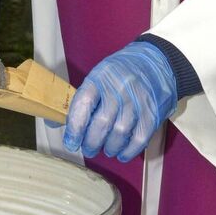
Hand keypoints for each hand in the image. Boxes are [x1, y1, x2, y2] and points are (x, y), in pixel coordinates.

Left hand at [64, 42, 177, 162]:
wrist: (157, 61)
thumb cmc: (121, 73)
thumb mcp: (99, 76)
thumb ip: (83, 99)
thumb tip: (58, 124)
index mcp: (99, 78)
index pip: (83, 105)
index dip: (74, 128)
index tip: (71, 143)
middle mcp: (118, 89)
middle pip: (101, 124)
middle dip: (91, 143)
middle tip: (88, 148)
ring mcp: (137, 101)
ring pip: (119, 134)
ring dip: (109, 147)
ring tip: (106, 149)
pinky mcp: (152, 112)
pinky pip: (139, 138)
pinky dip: (129, 151)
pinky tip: (122, 153)